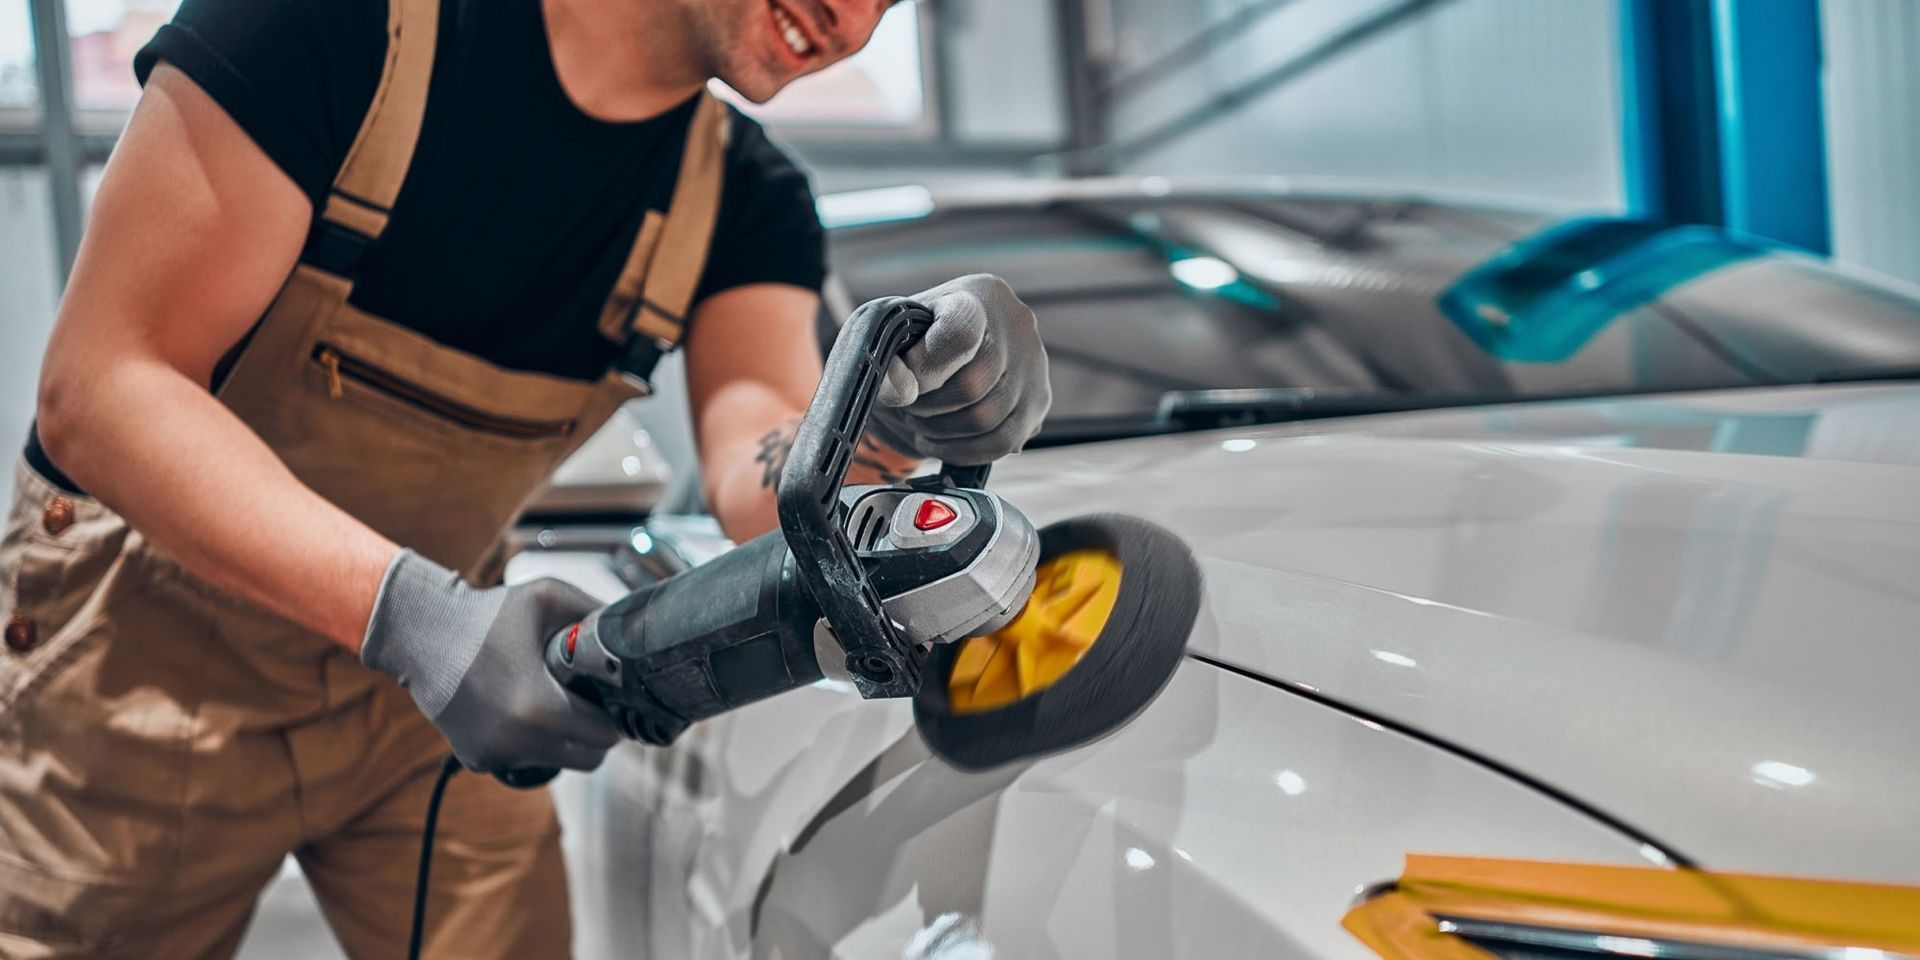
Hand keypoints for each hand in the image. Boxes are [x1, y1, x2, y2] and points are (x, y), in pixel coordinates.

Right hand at [360, 550, 620, 773]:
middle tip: (588, 702)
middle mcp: (516, 741)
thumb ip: (596, 614)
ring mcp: (494, 755)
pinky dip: (532, 742)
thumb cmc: (488, 614)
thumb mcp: (548, 598)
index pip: (605, 736)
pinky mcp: (477, 759)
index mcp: (538, 708)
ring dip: (565, 740)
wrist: (421, 634)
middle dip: (594, 733)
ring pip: (559, 763)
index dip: (614, 715)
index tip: (608, 698)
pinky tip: (520, 708)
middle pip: (589, 759)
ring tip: (554, 701)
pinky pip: (525, 760)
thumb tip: (634, 631)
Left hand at [868, 275, 1051, 465]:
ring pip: (986, 420)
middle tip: (909, 404)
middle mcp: (1018, 325)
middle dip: (927, 407)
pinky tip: (939, 440)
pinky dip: (962, 451)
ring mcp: (1035, 366)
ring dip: (941, 430)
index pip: (961, 334)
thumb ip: (890, 357)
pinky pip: (1003, 442)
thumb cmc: (913, 339)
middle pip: (972, 387)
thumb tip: (899, 389)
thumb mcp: (894, 332)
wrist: (942, 353)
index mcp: (979, 294)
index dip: (924, 369)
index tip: (902, 384)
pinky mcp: (1039, 402)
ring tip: (922, 420)